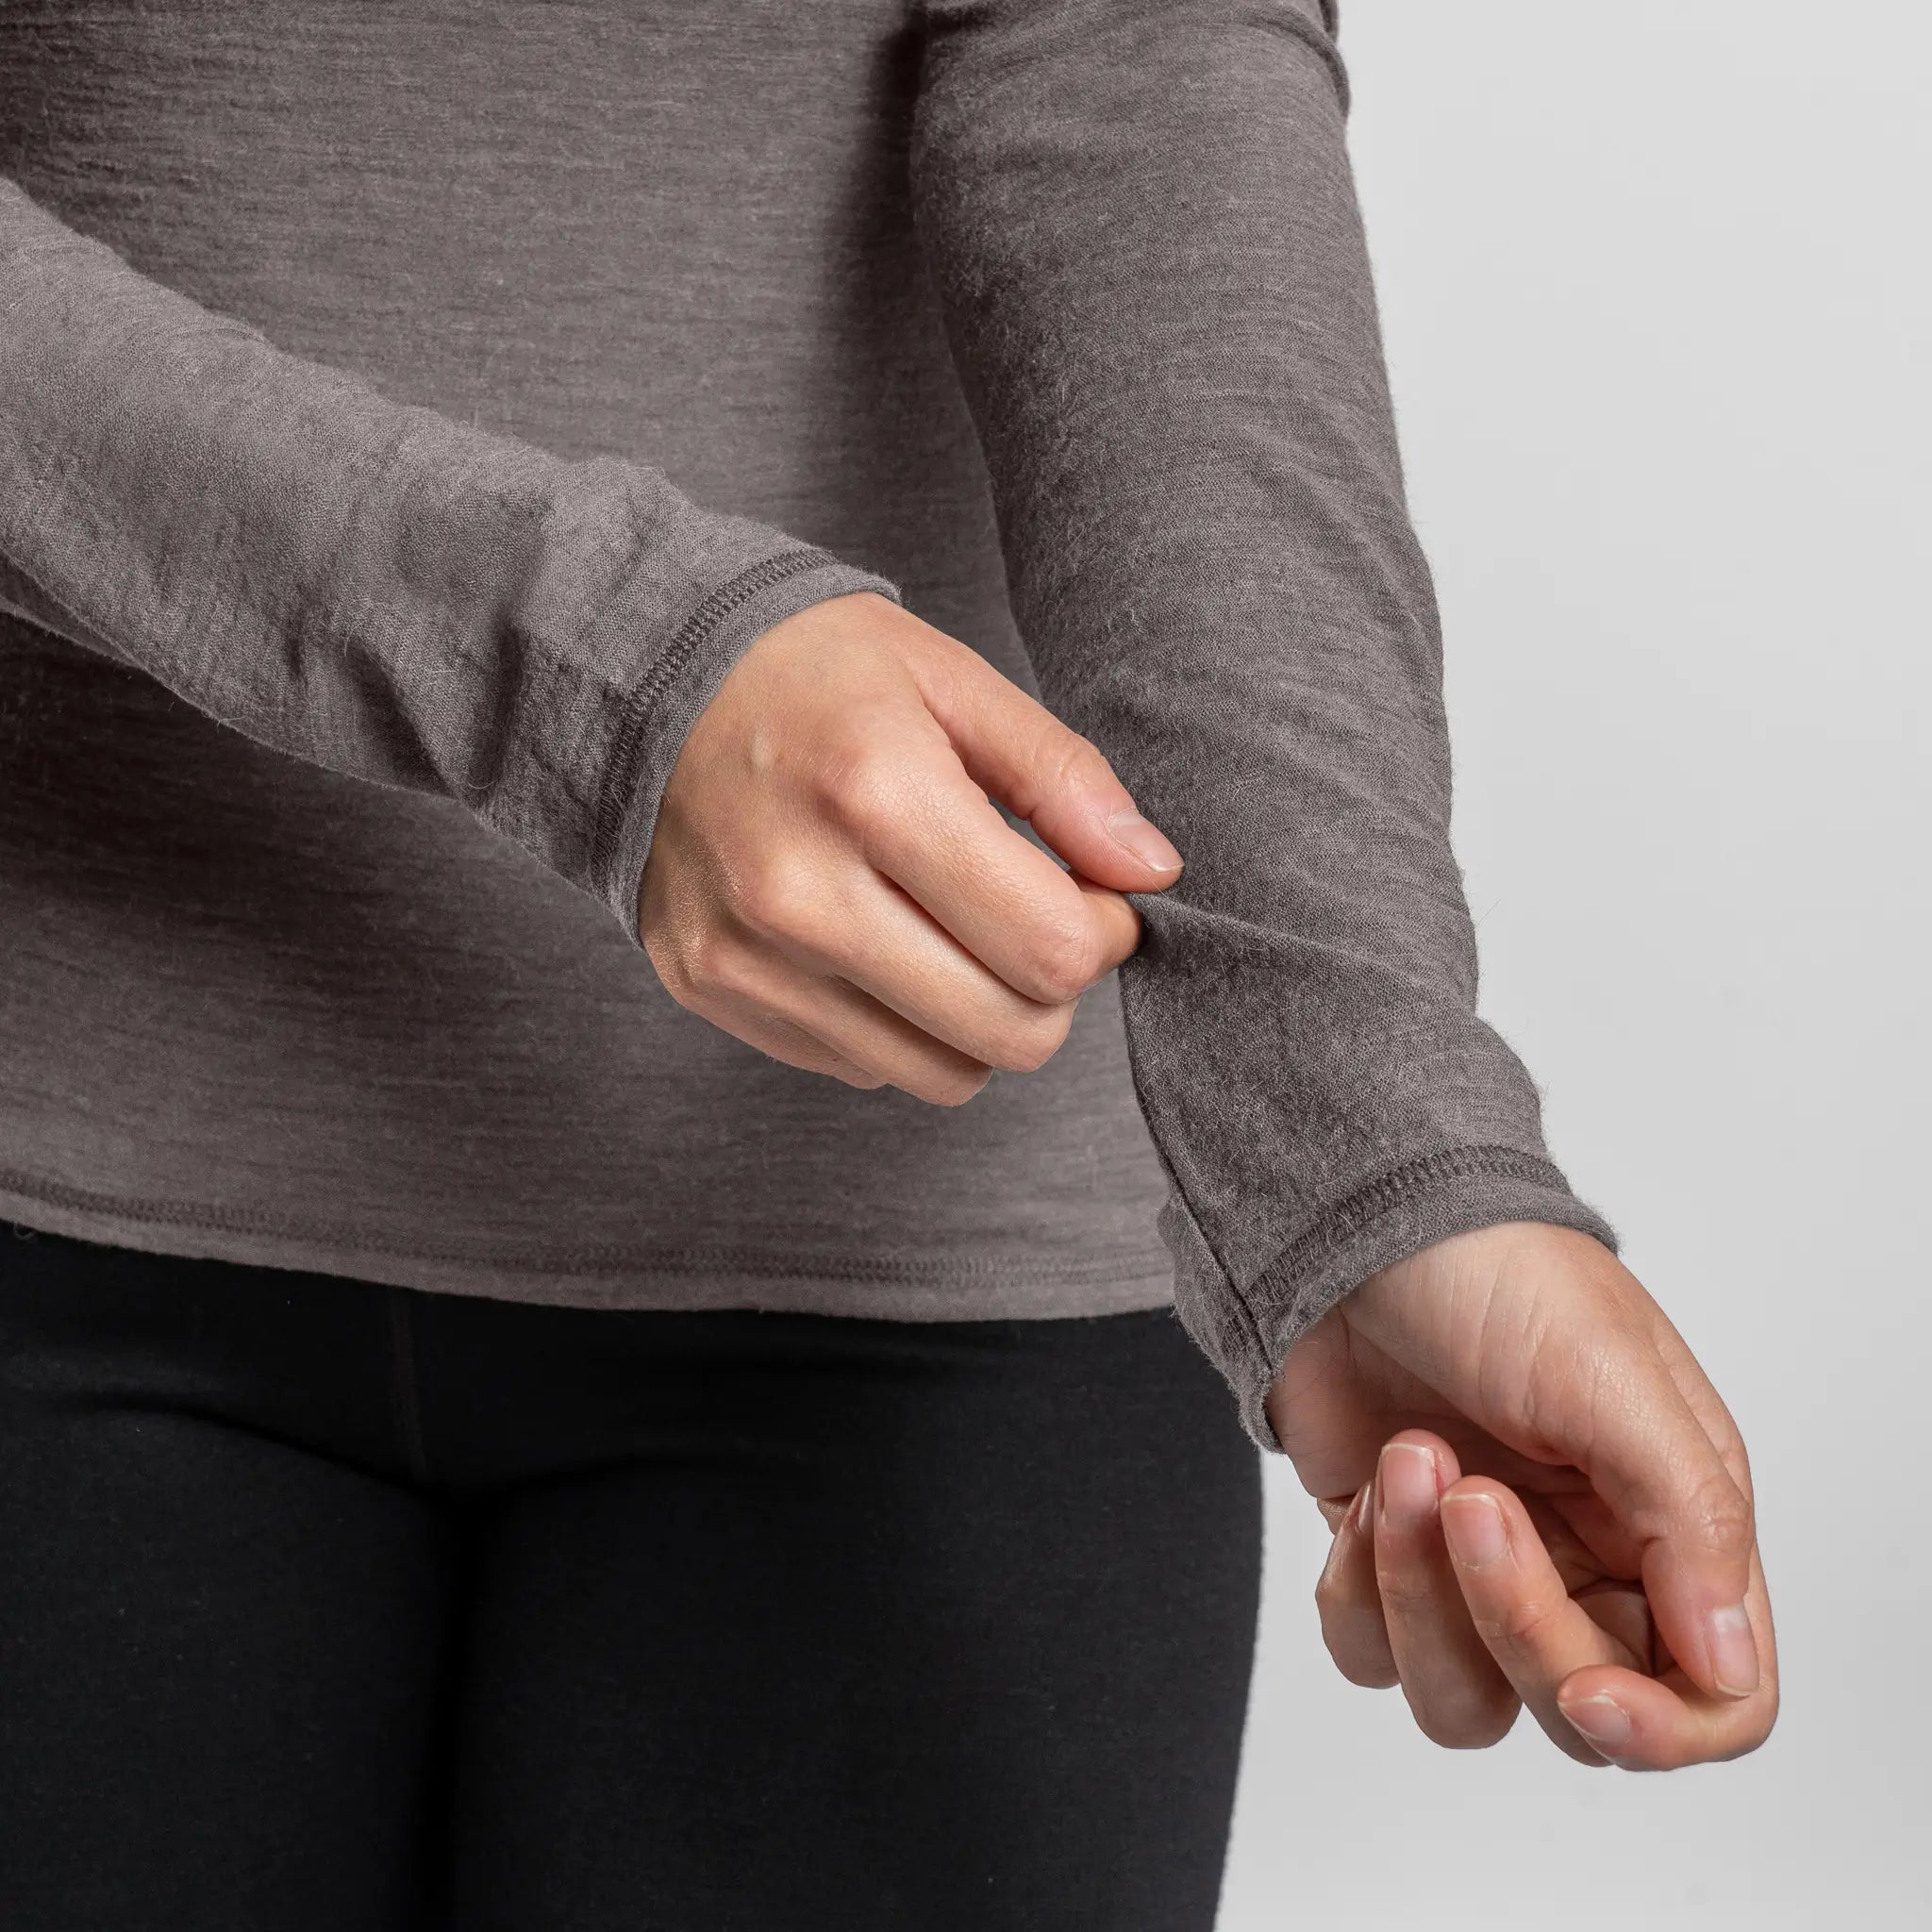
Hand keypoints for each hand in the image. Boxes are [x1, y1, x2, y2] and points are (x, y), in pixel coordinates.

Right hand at [638, 591, 1184, 1102]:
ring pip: (942, 1075)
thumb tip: (1152, 872)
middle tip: (1031, 918)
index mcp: (876, 794)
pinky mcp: (712, 992)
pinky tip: (875, 939)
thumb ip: (1064, 779)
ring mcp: (748, 958)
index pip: (1051, 951)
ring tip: (952, 931)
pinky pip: (864, 1066)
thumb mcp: (953, 682)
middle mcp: (802, 894)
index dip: (1101, 933)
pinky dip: (898, 1022)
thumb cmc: (812, 672)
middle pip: (1008, 1036)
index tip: (1087, 892)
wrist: (638, 679)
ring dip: (979, 1020)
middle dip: (1051, 987)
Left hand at [1269, 1220, 1777, 1768]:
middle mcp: (1585, 1564)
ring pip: (1465, 1702)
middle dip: (1509, 1617)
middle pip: (1575, 1708)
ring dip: (1419, 1600)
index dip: (1665, 1728)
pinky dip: (1358, 1590)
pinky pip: (1371, 1657)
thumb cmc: (1494, 1272)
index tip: (1588, 1688)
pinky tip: (1366, 1487)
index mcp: (1672, 1525)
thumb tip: (1728, 1665)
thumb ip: (1688, 1520)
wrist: (1354, 1221)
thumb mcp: (1610, 1376)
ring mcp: (1479, 1573)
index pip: (1716, 1695)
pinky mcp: (1388, 1564)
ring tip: (1407, 1464)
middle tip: (1468, 1493)